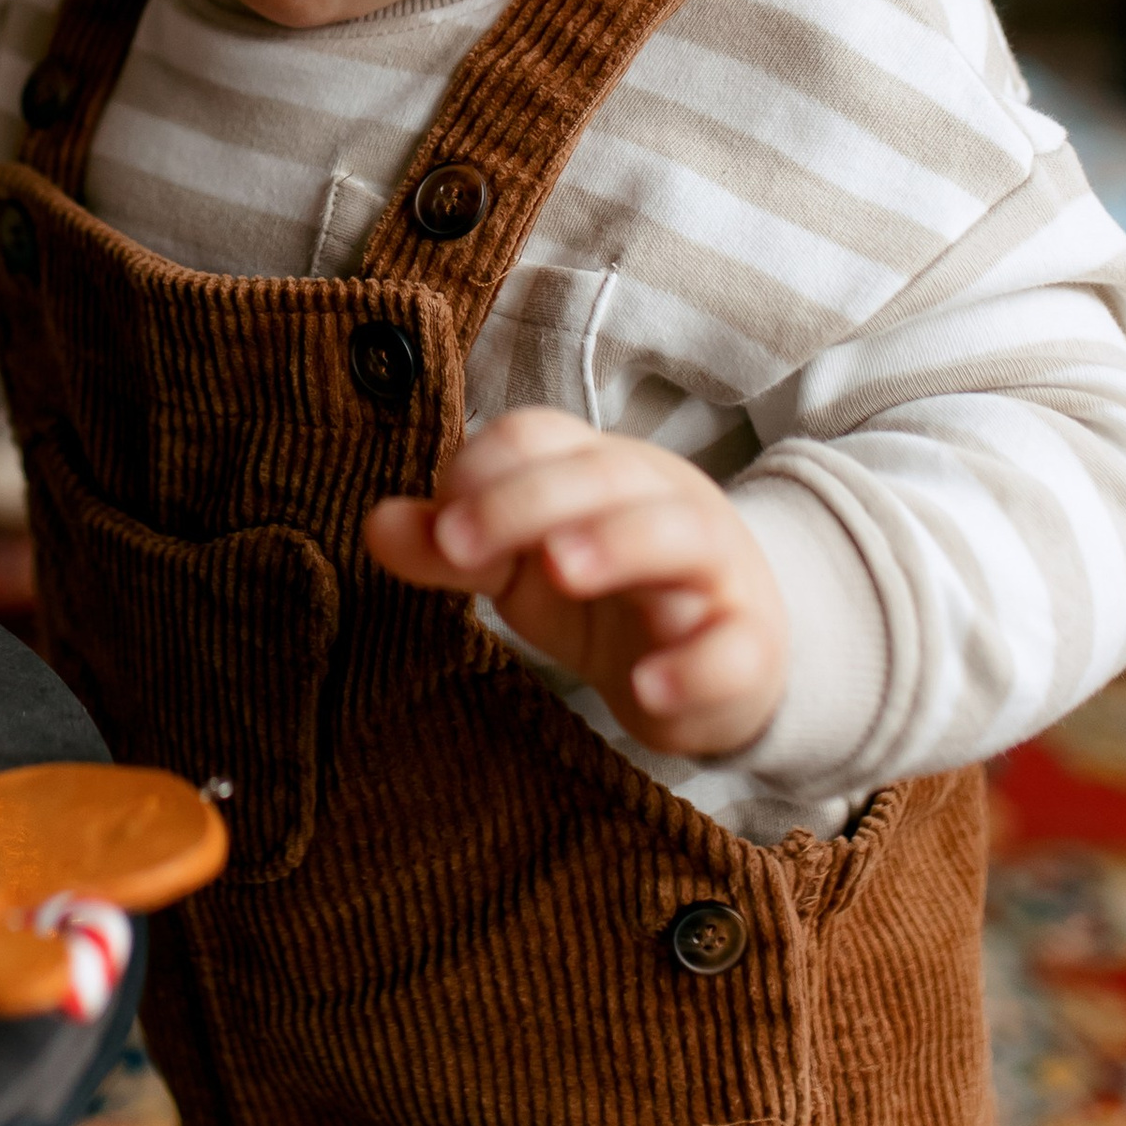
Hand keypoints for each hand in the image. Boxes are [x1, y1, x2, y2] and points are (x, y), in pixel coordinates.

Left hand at [364, 407, 786, 761]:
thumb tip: (376, 523)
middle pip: (604, 474)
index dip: (482, 470)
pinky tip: (646, 687)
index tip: (438, 525)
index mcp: (599, 468)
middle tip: (460, 545)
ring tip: (558, 568)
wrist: (720, 660)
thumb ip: (452, 546)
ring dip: (616, 543)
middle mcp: (662, 500)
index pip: (540, 437)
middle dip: (529, 500)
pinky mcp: (749, 646)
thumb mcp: (519, 568)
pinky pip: (733, 648)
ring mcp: (715, 570)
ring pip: (679, 534)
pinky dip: (694, 665)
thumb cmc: (603, 595)